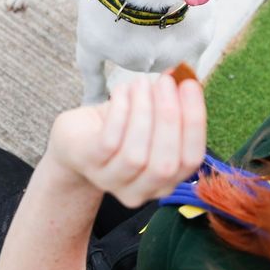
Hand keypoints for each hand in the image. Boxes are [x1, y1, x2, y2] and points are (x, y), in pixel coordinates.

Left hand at [46, 74, 206, 206]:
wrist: (74, 139)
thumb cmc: (117, 127)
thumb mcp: (148, 120)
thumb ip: (170, 107)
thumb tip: (183, 78)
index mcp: (166, 181)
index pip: (190, 160)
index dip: (194, 123)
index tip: (190, 85)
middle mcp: (141, 190)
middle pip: (165, 164)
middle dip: (169, 117)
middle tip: (165, 82)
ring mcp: (112, 180)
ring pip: (136, 155)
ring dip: (143, 111)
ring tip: (141, 82)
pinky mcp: (88, 163)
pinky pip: (109, 142)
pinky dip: (120, 112)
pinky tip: (122, 91)